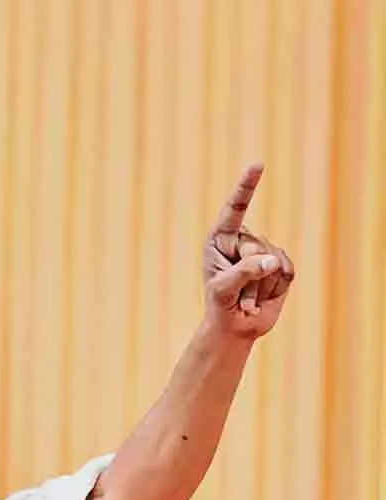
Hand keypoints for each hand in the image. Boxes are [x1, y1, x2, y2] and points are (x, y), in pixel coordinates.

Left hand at [202, 162, 295, 339]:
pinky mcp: (282, 265)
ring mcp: (264, 251)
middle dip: (248, 276)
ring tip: (247, 297)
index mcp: (220, 238)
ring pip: (273, 261)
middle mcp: (243, 240)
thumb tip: (271, 260)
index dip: (247, 187)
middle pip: (257, 247)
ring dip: (260, 286)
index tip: (257, 164)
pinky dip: (277, 287)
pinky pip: (287, 270)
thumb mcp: (222, 290)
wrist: (236, 327)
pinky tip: (264, 295)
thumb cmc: (220, 305)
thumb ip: (242, 273)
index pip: (235, 209)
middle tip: (238, 295)